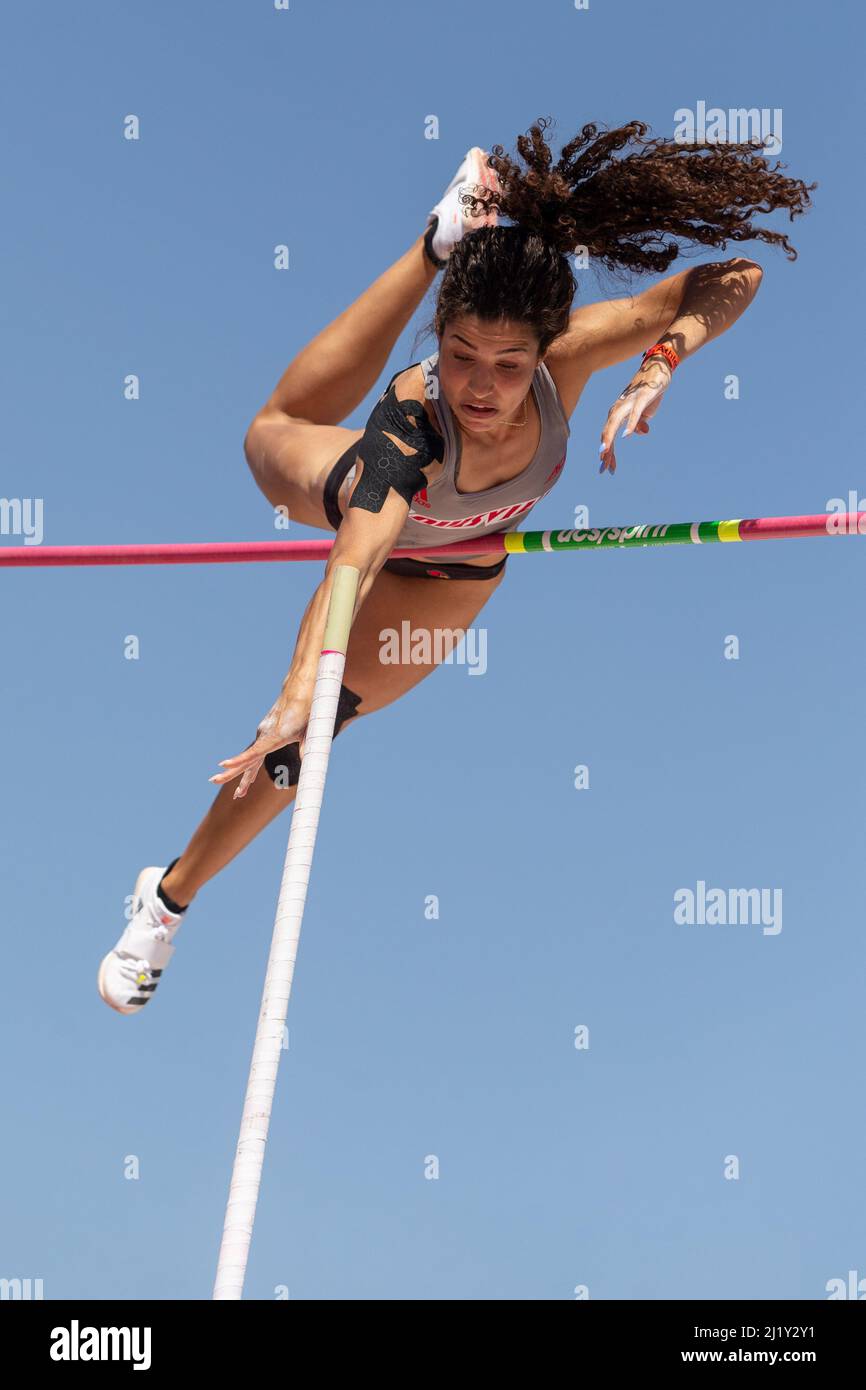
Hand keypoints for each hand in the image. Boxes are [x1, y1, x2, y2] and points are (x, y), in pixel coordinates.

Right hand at [210, 688, 310, 799]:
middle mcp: (265, 734)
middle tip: (213, 780)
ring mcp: (264, 733)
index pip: (254, 751)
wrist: (302, 687)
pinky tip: (250, 777)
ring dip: (244, 776)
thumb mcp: (311, 731)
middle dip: (231, 773)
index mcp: (275, 735)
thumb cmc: (308, 708)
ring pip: (250, 757)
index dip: (239, 760)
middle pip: (246, 758)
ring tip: (239, 794)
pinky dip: (251, 764)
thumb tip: (310, 767)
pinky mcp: (266, 732)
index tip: (223, 765)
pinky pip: (256, 751)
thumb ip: (308, 750)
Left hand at [598, 357, 671, 474]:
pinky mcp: (641, 398)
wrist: (657, 370)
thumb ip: (638, 423)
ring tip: (605, 453)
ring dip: (610, 438)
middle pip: (608, 431)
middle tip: (602, 467)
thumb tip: (639, 432)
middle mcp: (619, 408)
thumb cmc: (648, 392)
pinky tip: (626, 436)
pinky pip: (634, 413)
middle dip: (605, 450)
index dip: (607, 452)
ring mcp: (629, 403)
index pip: (608, 435)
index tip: (606, 469)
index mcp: (617, 413)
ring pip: (615, 422)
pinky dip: (629, 424)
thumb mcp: (643, 412)